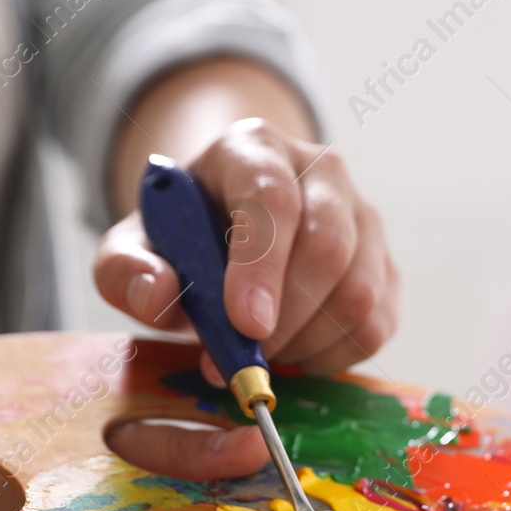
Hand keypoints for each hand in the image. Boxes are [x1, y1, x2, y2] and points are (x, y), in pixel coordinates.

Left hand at [95, 117, 399, 479]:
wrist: (228, 229)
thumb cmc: (184, 238)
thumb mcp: (135, 247)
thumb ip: (126, 269)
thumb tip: (158, 295)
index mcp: (255, 149)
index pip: (272, 198)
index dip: (262, 264)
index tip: (245, 324)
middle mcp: (322, 172)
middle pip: (328, 246)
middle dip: (286, 318)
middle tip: (243, 361)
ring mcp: (363, 218)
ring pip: (359, 291)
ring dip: (307, 342)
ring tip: (262, 353)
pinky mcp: (385, 266)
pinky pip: (376, 324)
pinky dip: (333, 355)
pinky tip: (294, 353)